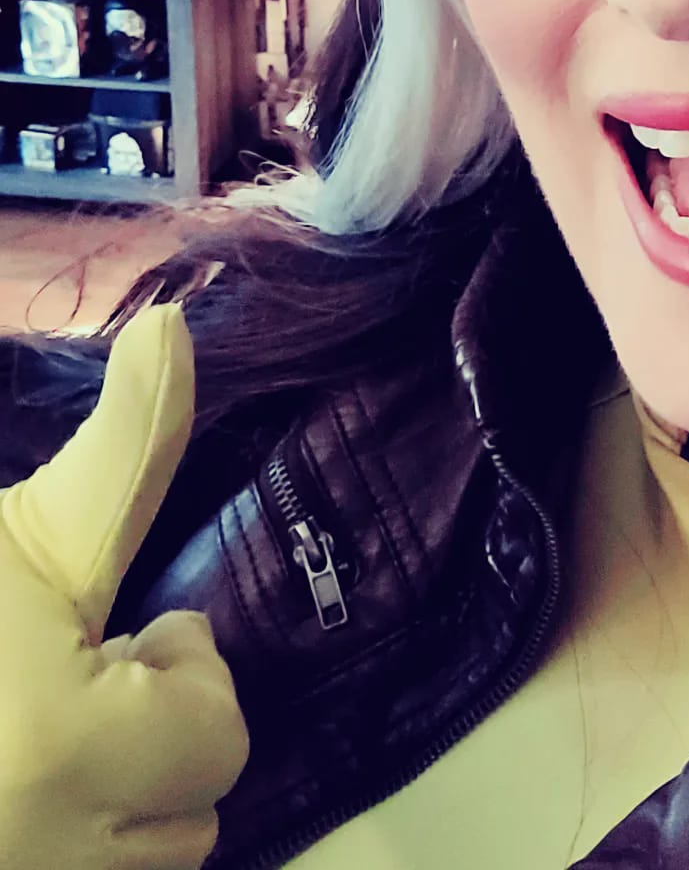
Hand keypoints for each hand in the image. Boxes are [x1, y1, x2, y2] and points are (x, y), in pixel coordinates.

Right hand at [0, 306, 249, 867]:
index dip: (181, 669)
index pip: (218, 739)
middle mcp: (46, 856)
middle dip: (153, 737)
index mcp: (66, 753)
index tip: (133, 629)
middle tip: (73, 681)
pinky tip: (12, 784)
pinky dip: (70, 841)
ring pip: (136, 859)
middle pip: (192, 810)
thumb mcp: (28, 530)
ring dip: (111, 799)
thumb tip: (175, 323)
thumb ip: (127, 444)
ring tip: (33, 738)